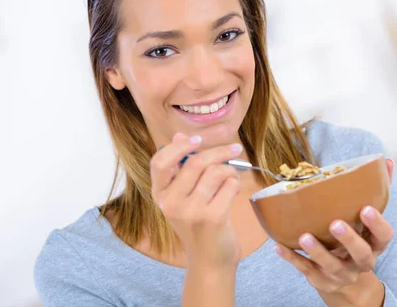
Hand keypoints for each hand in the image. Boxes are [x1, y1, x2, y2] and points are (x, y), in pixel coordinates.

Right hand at [150, 132, 243, 269]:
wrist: (209, 260)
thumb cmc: (199, 223)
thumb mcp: (184, 197)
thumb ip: (181, 168)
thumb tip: (178, 135)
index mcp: (160, 195)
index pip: (159, 161)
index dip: (179, 146)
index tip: (197, 140)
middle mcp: (170, 203)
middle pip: (195, 162)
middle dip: (220, 151)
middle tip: (236, 149)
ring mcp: (191, 211)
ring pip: (216, 171)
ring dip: (231, 170)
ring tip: (232, 179)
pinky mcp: (212, 217)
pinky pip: (230, 184)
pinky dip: (236, 183)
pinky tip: (234, 191)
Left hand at [274, 159, 394, 303]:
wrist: (344, 279)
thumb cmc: (356, 238)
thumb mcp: (367, 221)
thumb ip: (378, 192)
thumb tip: (387, 162)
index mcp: (375, 244)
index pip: (384, 236)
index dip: (377, 225)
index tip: (365, 209)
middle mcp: (362, 261)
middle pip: (361, 254)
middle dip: (349, 239)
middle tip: (335, 223)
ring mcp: (342, 273)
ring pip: (332, 265)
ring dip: (318, 251)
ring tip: (304, 236)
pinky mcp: (321, 280)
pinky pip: (307, 270)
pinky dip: (292, 258)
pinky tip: (279, 246)